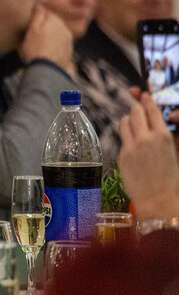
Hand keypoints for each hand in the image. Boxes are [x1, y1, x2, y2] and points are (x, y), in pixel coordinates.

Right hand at [19, 7, 72, 70]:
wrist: (47, 69)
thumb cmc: (36, 48)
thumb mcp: (32, 30)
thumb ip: (37, 16)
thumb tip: (40, 5)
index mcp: (55, 21)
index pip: (46, 13)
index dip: (38, 19)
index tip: (31, 26)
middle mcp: (64, 28)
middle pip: (53, 24)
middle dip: (46, 28)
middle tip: (34, 37)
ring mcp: (68, 41)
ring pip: (58, 34)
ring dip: (51, 38)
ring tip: (40, 47)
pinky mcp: (69, 52)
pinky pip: (61, 45)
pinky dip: (55, 47)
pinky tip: (47, 53)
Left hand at [118, 92, 178, 220]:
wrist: (158, 200)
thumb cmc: (171, 178)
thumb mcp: (176, 152)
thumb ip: (170, 135)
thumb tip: (165, 120)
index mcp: (163, 136)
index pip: (151, 110)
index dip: (147, 100)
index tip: (144, 95)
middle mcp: (145, 139)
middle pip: (135, 112)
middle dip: (137, 109)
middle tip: (139, 110)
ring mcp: (130, 147)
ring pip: (124, 122)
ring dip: (129, 120)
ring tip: (134, 125)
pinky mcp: (121, 155)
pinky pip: (122, 139)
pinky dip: (127, 137)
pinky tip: (133, 143)